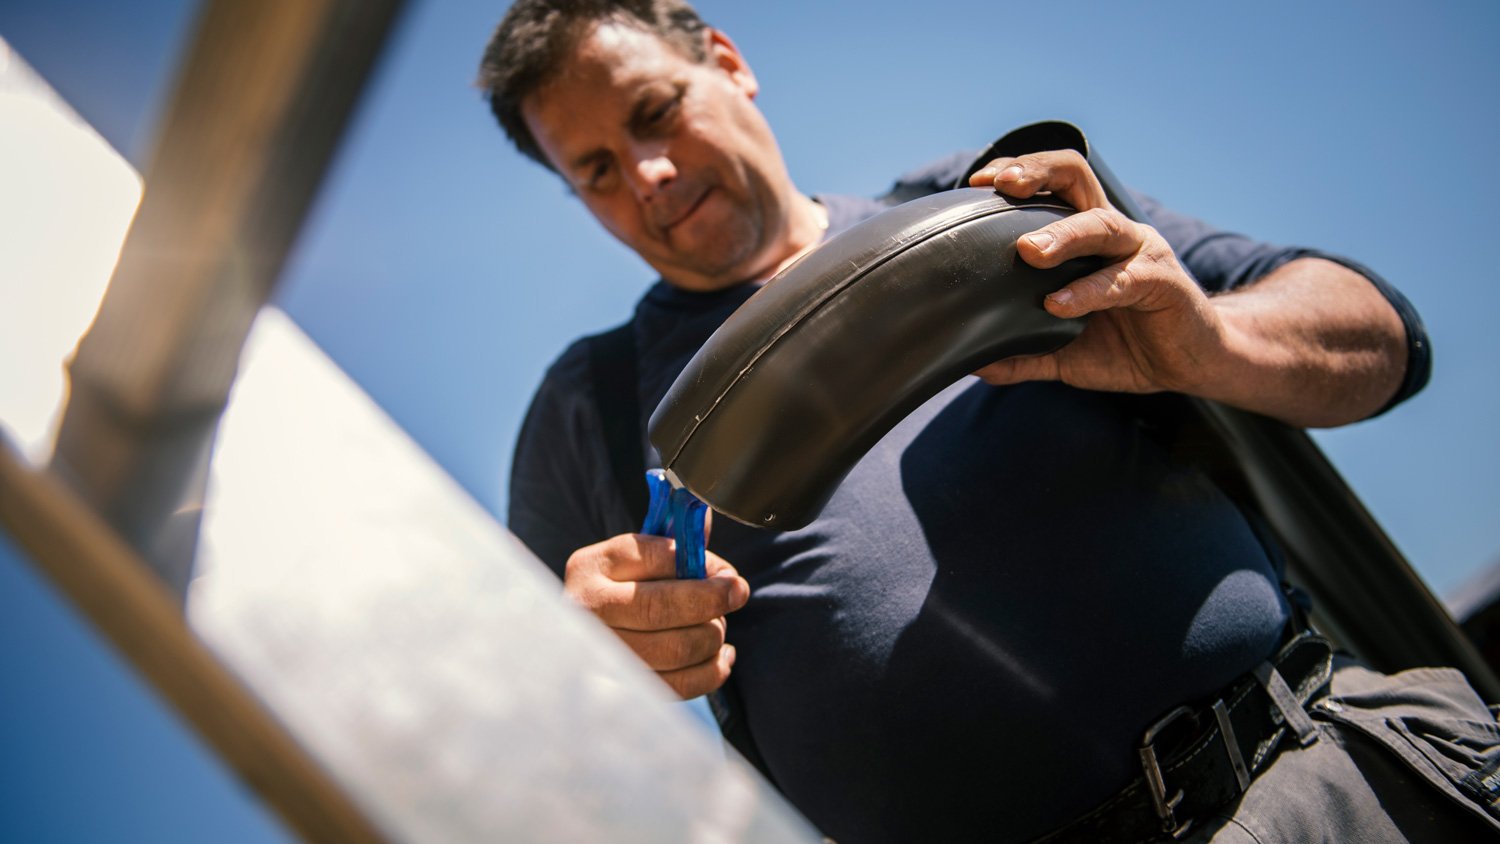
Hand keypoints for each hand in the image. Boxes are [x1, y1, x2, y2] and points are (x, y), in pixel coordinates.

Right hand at [563, 529, 748, 698]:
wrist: (585, 639)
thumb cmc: (621, 591)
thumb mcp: (635, 559)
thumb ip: (674, 549)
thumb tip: (711, 540)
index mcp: (590, 568)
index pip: (656, 559)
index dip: (703, 567)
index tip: (730, 575)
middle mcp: (587, 614)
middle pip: (662, 609)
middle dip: (712, 601)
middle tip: (735, 595)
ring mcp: (598, 658)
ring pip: (677, 649)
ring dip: (712, 635)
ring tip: (715, 626)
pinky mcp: (620, 693)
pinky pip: (680, 686)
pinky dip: (713, 670)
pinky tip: (719, 655)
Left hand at [966, 150, 1223, 396]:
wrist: (1190, 362)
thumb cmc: (1127, 344)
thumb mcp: (1064, 353)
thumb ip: (1022, 355)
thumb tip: (975, 365)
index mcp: (1087, 235)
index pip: (1051, 184)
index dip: (1018, 173)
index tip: (978, 181)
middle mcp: (1113, 232)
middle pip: (1076, 176)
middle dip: (1037, 173)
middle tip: (1001, 186)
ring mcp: (1141, 252)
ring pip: (1101, 224)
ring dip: (1062, 234)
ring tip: (1027, 250)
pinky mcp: (1163, 283)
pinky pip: (1124, 280)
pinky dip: (1089, 291)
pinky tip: (1058, 305)